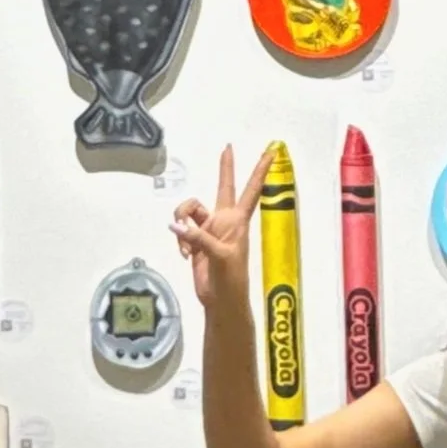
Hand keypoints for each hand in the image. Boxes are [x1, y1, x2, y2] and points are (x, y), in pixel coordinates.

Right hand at [171, 144, 270, 309]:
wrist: (220, 299)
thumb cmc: (230, 277)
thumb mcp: (219, 255)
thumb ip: (198, 237)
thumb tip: (176, 226)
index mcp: (237, 221)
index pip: (251, 190)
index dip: (259, 171)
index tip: (270, 152)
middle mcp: (224, 220)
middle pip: (222, 187)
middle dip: (225, 169)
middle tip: (227, 148)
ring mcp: (209, 230)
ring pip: (190, 210)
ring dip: (183, 221)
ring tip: (186, 244)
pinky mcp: (196, 240)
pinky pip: (182, 229)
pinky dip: (180, 239)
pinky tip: (186, 255)